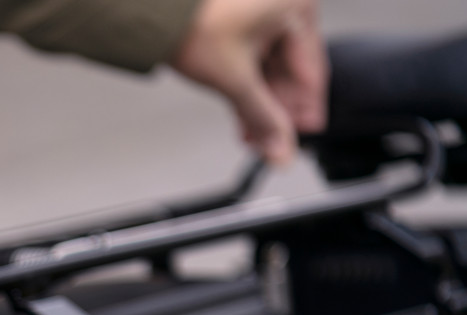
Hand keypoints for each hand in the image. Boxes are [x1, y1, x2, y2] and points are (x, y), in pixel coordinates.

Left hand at [170, 0, 327, 164]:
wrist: (155, 13)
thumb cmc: (193, 25)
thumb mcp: (236, 79)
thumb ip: (262, 117)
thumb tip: (281, 148)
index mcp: (295, 7)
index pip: (311, 71)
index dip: (304, 109)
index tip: (301, 134)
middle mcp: (283, 6)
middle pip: (289, 72)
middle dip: (277, 112)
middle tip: (272, 141)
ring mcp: (261, 13)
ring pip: (269, 69)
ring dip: (260, 104)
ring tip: (253, 136)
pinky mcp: (241, 22)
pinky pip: (253, 60)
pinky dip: (248, 88)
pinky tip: (243, 118)